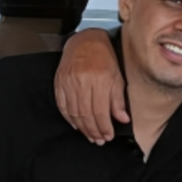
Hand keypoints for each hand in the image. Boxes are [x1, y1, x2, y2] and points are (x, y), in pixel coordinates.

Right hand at [53, 28, 126, 144]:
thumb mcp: (118, 77)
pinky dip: (69, 118)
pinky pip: (62, 105)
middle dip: (93, 131)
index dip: (104, 127)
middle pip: (86, 115)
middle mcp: (81, 82)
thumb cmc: (105, 58)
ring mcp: (68, 82)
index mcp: (99, 80)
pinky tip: (77, 125)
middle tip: (99, 140)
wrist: (85, 41)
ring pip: (73, 112)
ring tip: (90, 136)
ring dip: (82, 128)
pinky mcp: (59, 82)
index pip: (100, 112)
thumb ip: (118, 100)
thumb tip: (122, 119)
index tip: (108, 136)